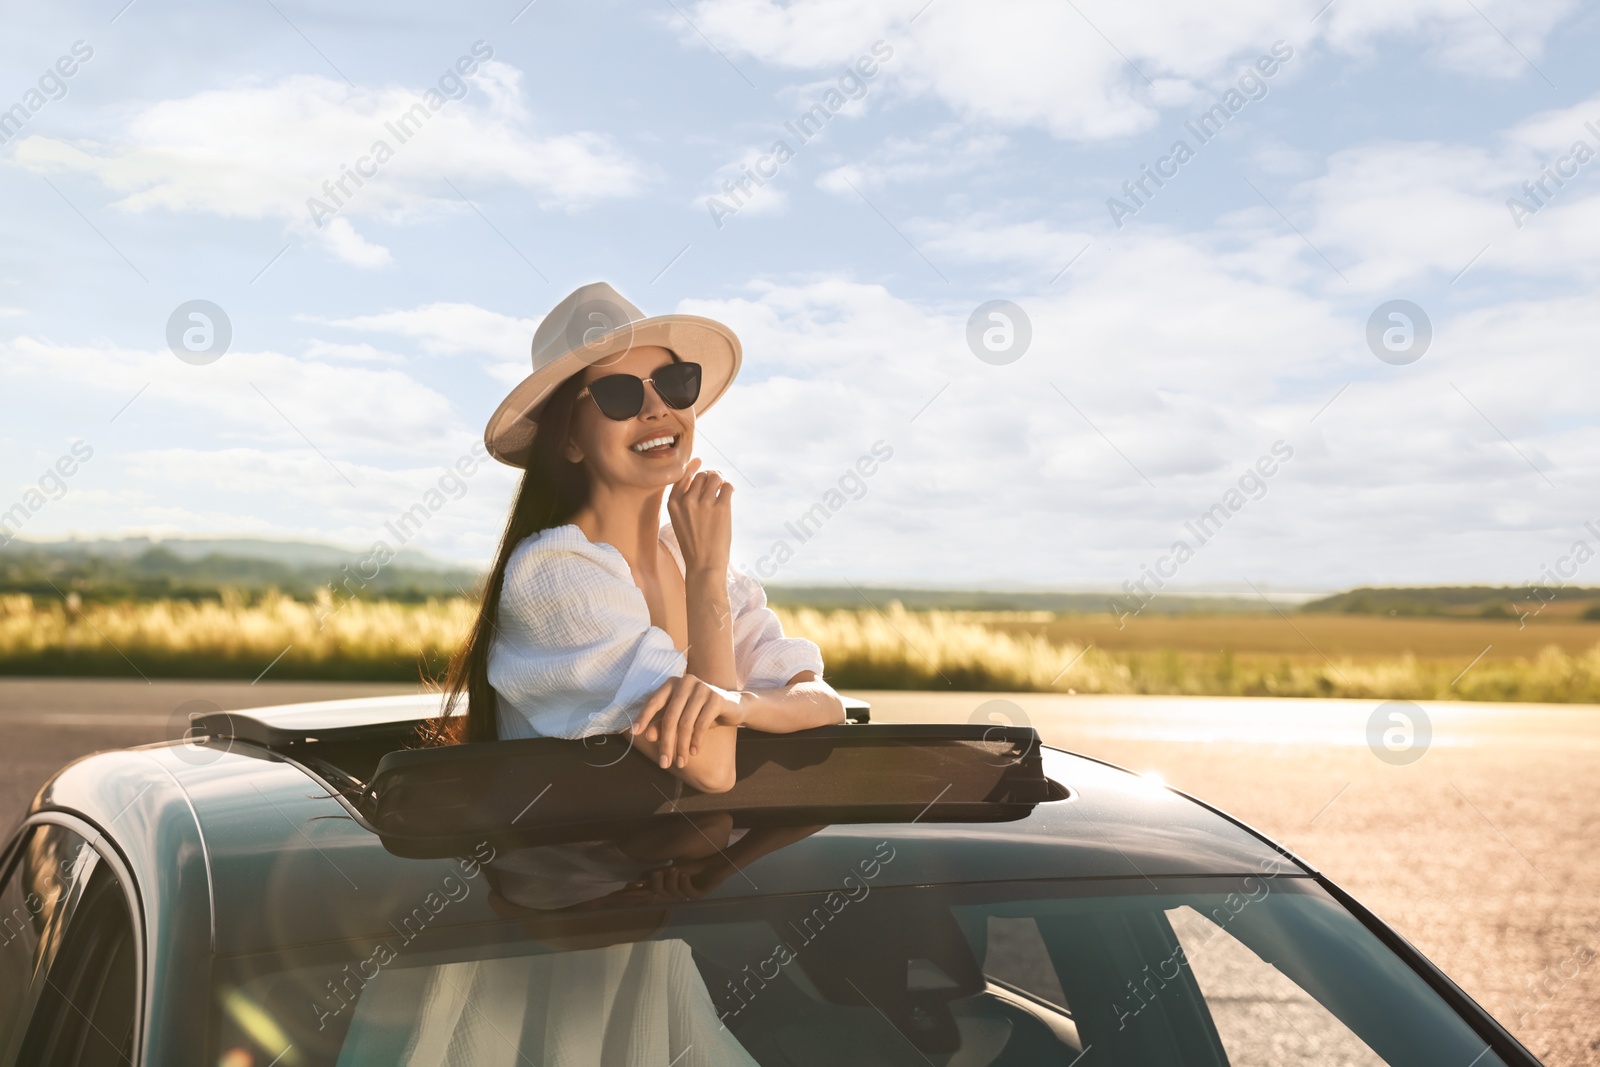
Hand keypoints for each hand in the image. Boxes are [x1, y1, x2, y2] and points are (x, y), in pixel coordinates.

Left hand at [631, 673, 744, 767]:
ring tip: (680, 762)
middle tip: (664, 763)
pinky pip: (701, 724)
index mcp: (673, 684)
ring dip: (681, 746)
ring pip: (685, 723)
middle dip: (666, 743)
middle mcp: (686, 682)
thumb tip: (648, 736)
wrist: (734, 707)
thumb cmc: (702, 713)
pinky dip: (696, 741)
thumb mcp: (681, 719)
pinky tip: (694, 752)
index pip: (654, 701)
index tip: (635, 733)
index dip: (644, 717)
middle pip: (670, 717)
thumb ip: (663, 725)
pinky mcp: (716, 698)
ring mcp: (702, 688)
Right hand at [667, 457, 732, 578]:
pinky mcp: (721, 507)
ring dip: (720, 481)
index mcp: (673, 503)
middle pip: (701, 475)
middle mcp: (687, 500)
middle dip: (709, 478)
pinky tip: (728, 496)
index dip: (692, 467)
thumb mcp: (679, 520)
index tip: (699, 462)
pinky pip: (728, 487)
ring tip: (722, 490)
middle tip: (716, 486)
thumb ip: (685, 500)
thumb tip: (702, 475)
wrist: (704, 565)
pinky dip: (729, 489)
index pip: (682, 476)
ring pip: (715, 478)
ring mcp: (704, 503)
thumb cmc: (693, 544)